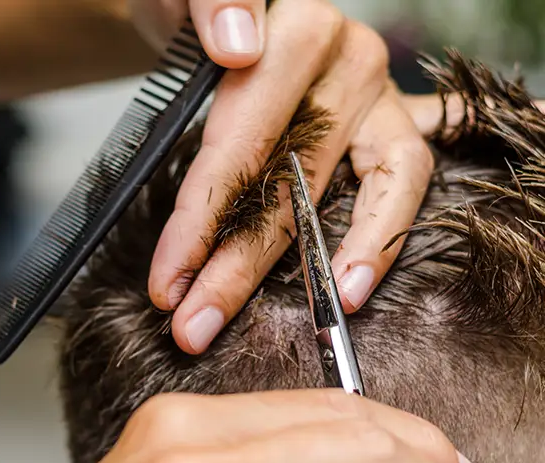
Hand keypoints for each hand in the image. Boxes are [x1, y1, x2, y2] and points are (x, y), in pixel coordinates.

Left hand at [130, 0, 433, 354]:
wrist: (219, 5)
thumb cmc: (195, 12)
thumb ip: (212, 2)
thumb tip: (239, 48)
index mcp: (295, 32)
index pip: (240, 145)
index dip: (200, 222)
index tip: (167, 284)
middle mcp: (344, 62)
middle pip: (286, 181)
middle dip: (235, 266)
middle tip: (193, 327)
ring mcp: (373, 95)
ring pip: (342, 194)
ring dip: (303, 270)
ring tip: (275, 323)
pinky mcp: (388, 121)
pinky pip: (399, 185)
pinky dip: (380, 238)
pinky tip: (350, 289)